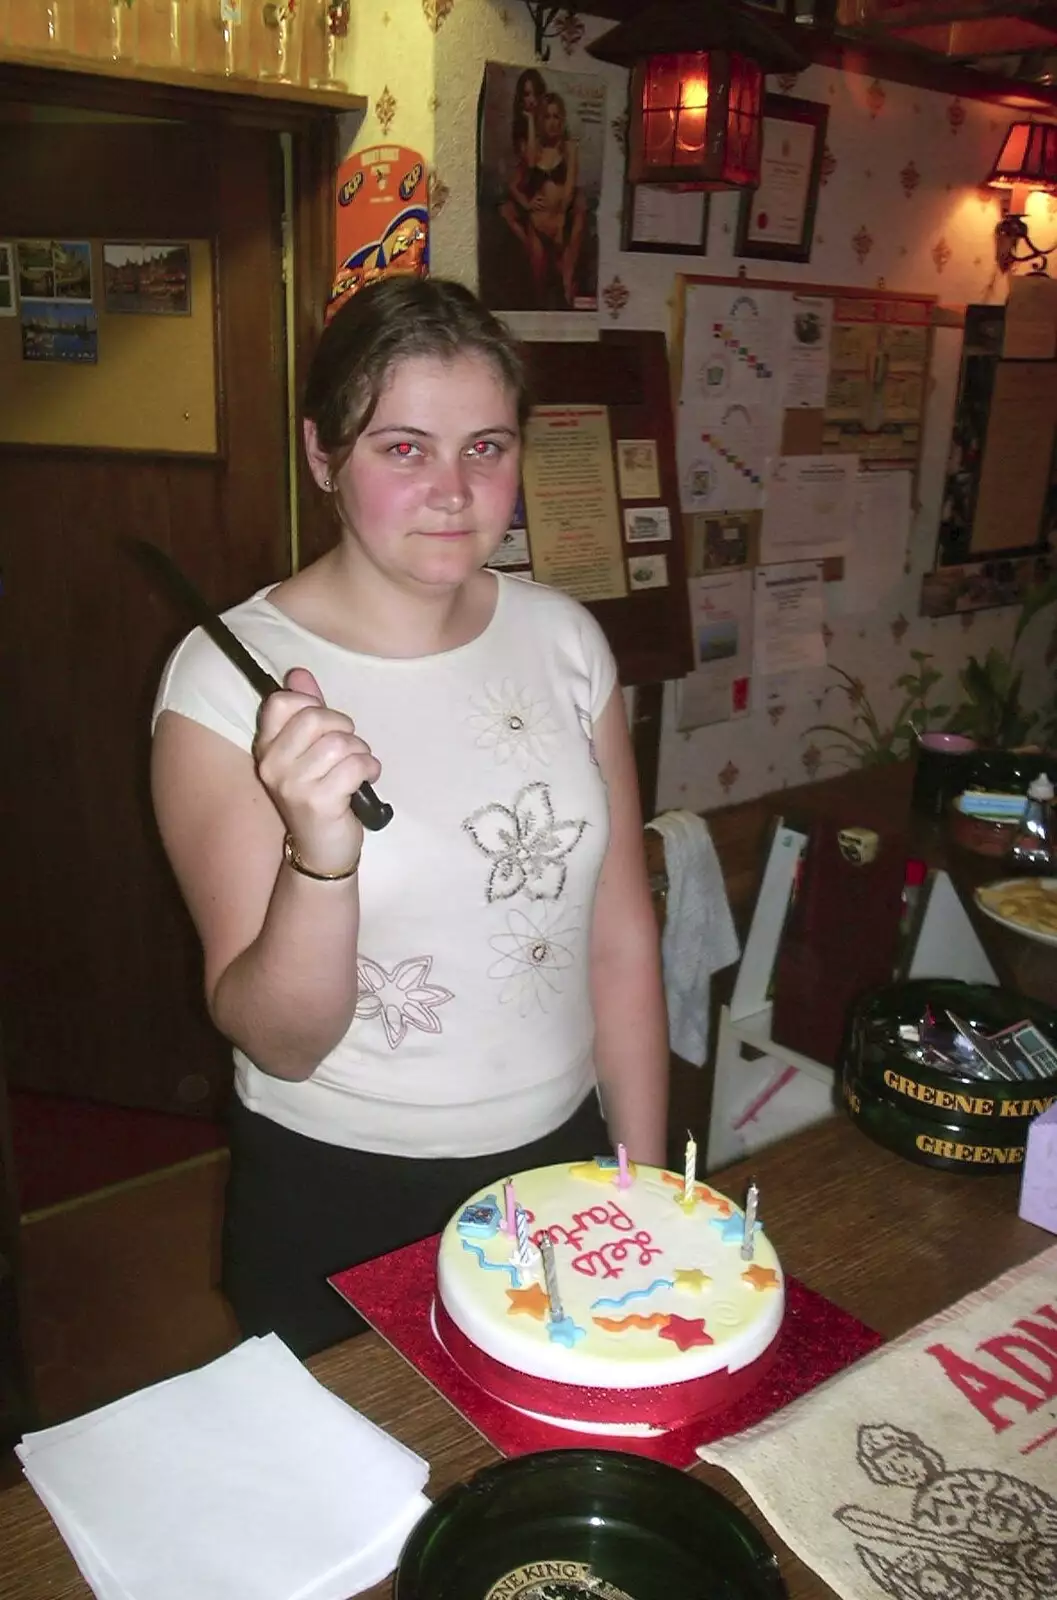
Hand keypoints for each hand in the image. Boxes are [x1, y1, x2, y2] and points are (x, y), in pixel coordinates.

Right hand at [254, 667, 381, 875]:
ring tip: (358, 766)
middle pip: (314, 718)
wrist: (321, 849)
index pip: (280, 702)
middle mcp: (273, 765)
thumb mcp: (308, 750)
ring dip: (360, 751)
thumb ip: (305, 710)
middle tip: (349, 746)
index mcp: (266, 747)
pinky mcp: (319, 802)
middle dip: (343, 726)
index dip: (312, 704)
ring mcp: (293, 785)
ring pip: (339, 743)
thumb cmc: (319, 794)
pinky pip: (355, 766)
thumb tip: (299, 673)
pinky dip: (370, 768)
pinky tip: (367, 779)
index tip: (326, 724)